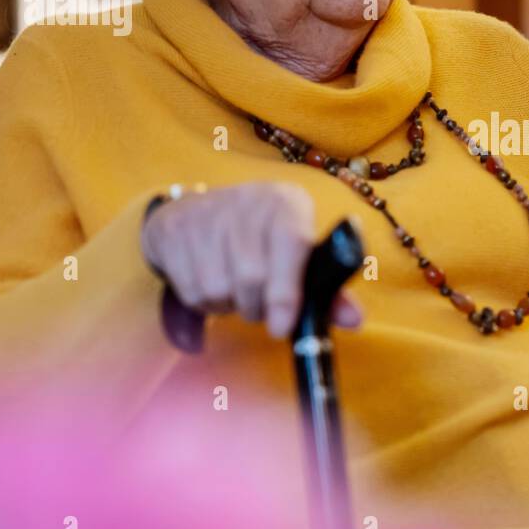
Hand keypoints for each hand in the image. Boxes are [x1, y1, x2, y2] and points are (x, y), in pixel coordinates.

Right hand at [140, 181, 362, 337]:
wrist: (200, 213)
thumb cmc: (263, 243)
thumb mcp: (298, 256)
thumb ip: (326, 290)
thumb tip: (355, 320)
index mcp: (287, 204)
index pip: (291, 243)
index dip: (287, 291)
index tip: (281, 328)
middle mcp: (248, 200)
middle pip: (251, 276)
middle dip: (256, 307)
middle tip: (259, 308)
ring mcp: (206, 212)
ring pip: (218, 288)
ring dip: (228, 306)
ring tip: (235, 291)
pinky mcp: (174, 230)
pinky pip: (190, 290)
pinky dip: (203, 303)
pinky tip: (211, 283)